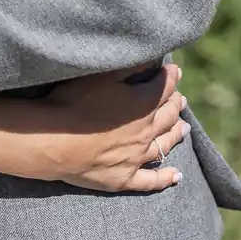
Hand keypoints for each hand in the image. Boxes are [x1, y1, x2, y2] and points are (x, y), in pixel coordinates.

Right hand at [4, 63, 189, 190]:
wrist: (56, 142)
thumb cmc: (75, 103)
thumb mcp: (102, 75)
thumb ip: (129, 66)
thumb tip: (152, 59)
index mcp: (142, 104)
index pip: (163, 87)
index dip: (170, 77)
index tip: (174, 70)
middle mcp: (146, 131)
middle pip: (168, 116)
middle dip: (176, 105)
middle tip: (181, 100)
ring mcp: (137, 157)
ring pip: (164, 145)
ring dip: (176, 135)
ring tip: (184, 128)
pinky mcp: (125, 178)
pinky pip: (151, 180)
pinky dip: (166, 178)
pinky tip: (176, 176)